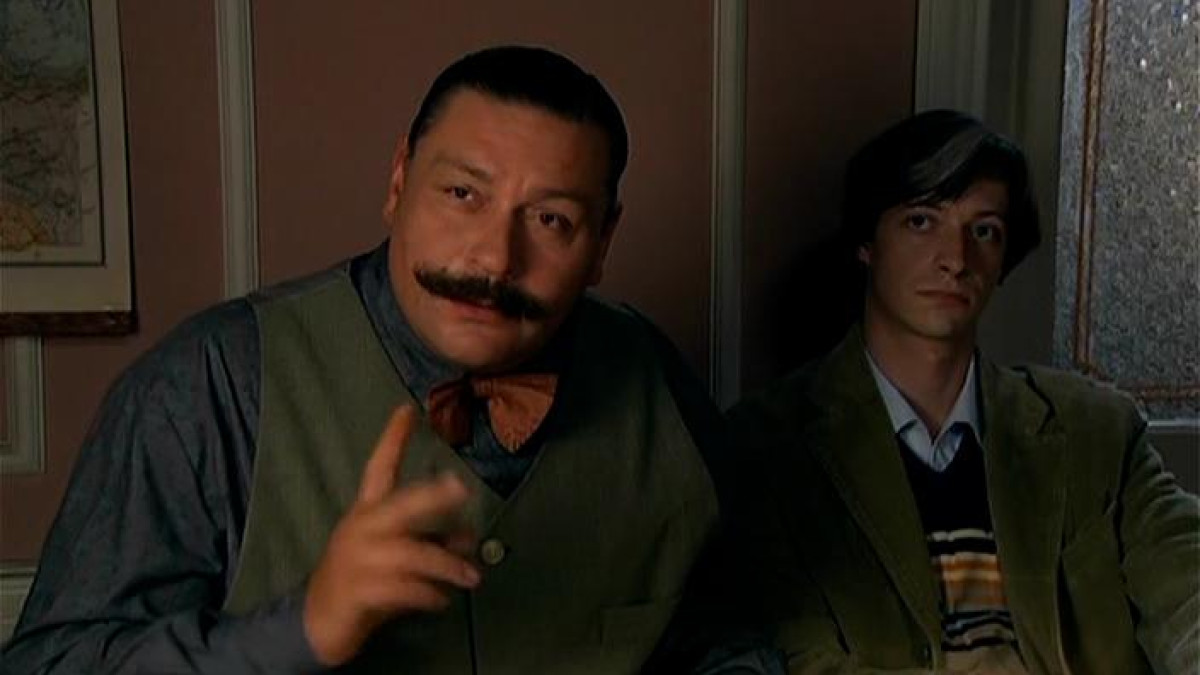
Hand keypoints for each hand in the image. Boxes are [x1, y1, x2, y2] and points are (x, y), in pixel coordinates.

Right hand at [303, 404, 480, 665]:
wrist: (316, 621)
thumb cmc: (360, 579)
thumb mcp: (393, 555)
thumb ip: (427, 541)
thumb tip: (467, 536)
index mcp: (365, 513)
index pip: (378, 468)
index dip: (392, 439)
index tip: (408, 409)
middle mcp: (361, 530)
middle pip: (400, 506)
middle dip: (432, 496)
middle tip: (462, 487)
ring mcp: (358, 561)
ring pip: (411, 555)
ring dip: (446, 565)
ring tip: (472, 577)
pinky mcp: (359, 593)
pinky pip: (402, 589)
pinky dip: (427, 595)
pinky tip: (442, 600)